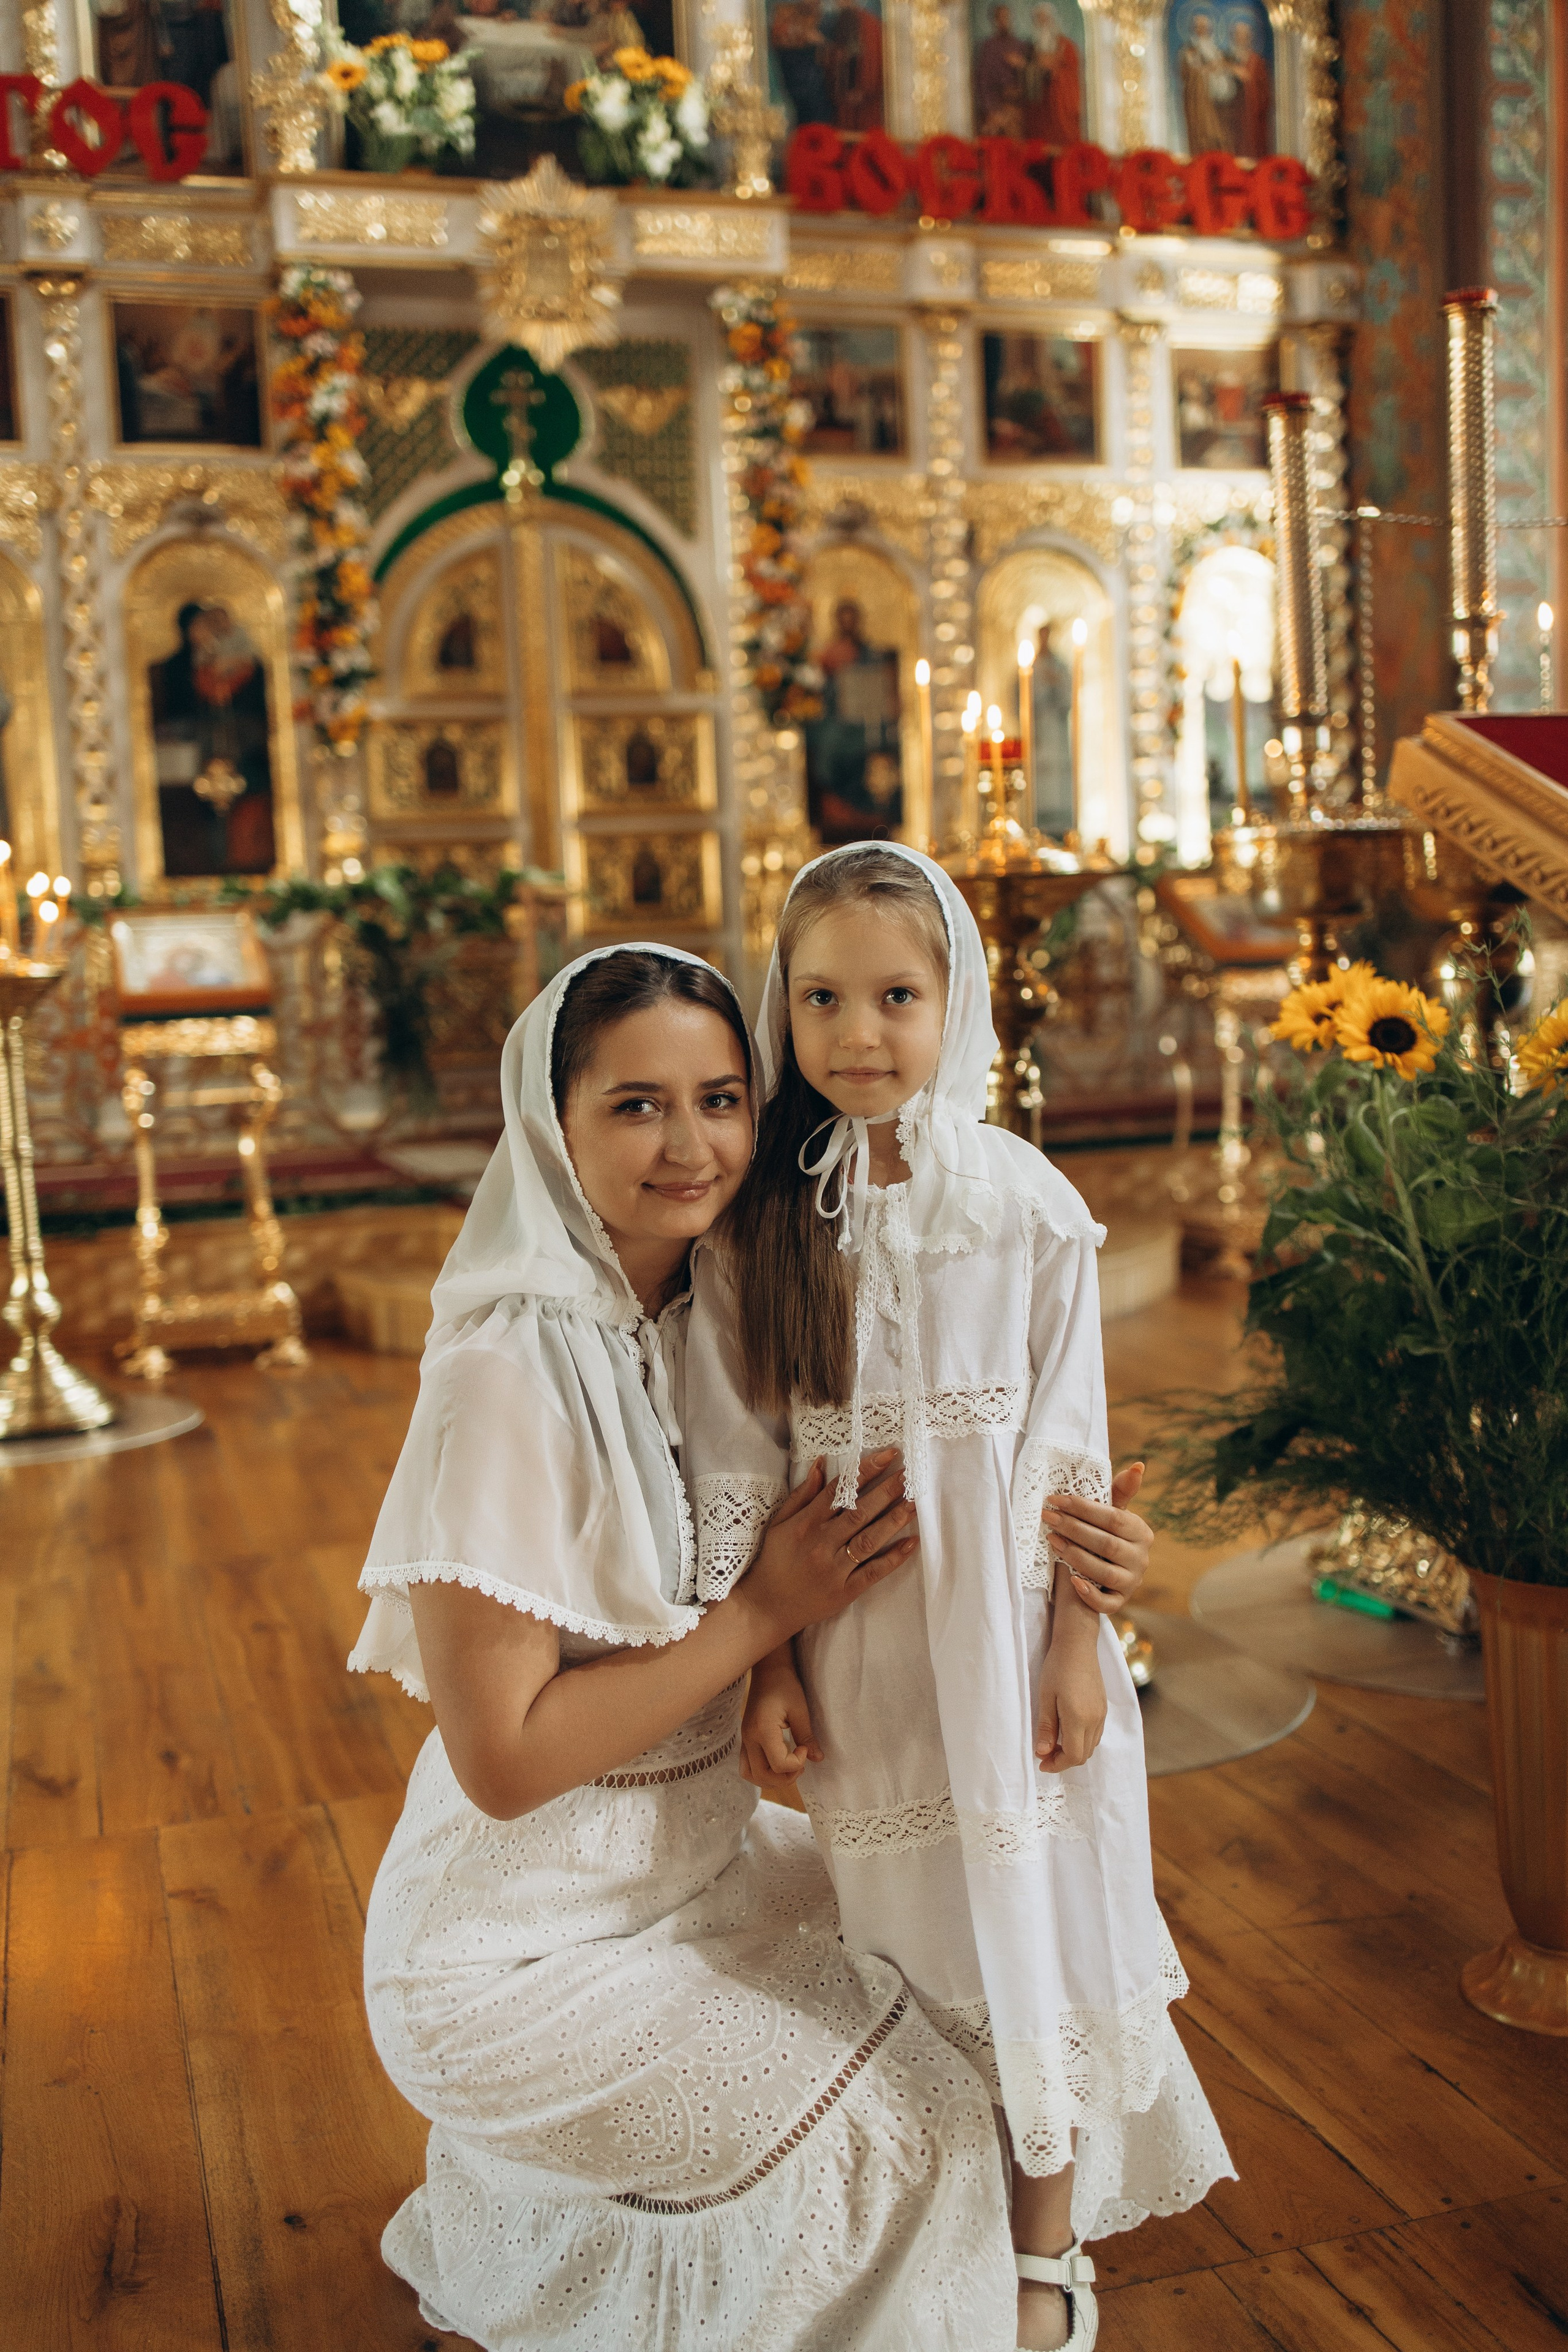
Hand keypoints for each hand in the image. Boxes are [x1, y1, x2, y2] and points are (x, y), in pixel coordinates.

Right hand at [739, 1450, 916, 1646]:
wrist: (767, 1606)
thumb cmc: (774, 1560)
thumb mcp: (780, 1522)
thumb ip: (803, 1494)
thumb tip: (822, 1462)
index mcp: (806, 1523)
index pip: (840, 1491)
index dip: (865, 1471)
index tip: (887, 1456)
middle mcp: (822, 1543)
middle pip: (859, 1512)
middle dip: (886, 1491)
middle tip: (908, 1474)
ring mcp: (835, 1568)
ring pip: (870, 1539)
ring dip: (894, 1519)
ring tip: (915, 1503)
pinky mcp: (846, 1590)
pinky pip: (874, 1571)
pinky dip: (894, 1557)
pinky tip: (911, 1542)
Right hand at [740, 1657, 821, 1790]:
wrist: (768, 1670)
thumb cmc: (785, 1685)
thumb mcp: (800, 1710)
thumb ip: (807, 1736)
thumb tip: (818, 1759)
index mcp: (763, 1731)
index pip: (778, 1765)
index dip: (796, 1763)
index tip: (804, 1748)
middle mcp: (749, 1738)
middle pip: (762, 1775)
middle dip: (784, 1777)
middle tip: (799, 1762)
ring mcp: (744, 1739)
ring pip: (750, 1774)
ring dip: (770, 1778)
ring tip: (788, 1766)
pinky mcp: (745, 1738)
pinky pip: (747, 1765)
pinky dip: (761, 1771)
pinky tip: (777, 1761)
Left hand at [1035, 1632, 1106, 1771]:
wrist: (1078, 1644)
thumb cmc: (1057, 1667)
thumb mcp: (1046, 1697)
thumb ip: (1046, 1727)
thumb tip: (1042, 1753)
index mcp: (1079, 1719)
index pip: (1073, 1756)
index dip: (1057, 1765)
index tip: (1041, 1763)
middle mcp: (1095, 1720)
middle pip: (1084, 1755)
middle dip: (1064, 1760)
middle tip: (1045, 1754)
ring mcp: (1102, 1714)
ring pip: (1091, 1746)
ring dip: (1074, 1751)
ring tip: (1054, 1744)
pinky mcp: (1103, 1707)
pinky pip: (1095, 1734)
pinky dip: (1082, 1740)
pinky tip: (1067, 1731)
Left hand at [1042, 1461, 1152, 1616]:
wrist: (1099, 1575)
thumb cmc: (1102, 1536)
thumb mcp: (1112, 1515)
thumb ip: (1119, 1493)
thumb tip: (1138, 1465)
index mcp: (1140, 1532)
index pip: (1113, 1518)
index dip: (1083, 1508)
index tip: (1055, 1499)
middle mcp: (1141, 1558)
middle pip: (1106, 1544)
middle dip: (1073, 1528)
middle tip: (1047, 1517)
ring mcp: (1131, 1582)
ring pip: (1105, 1572)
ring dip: (1076, 1556)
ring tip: (1052, 1540)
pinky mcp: (1119, 1602)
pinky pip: (1106, 1603)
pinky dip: (1090, 1594)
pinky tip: (1072, 1582)